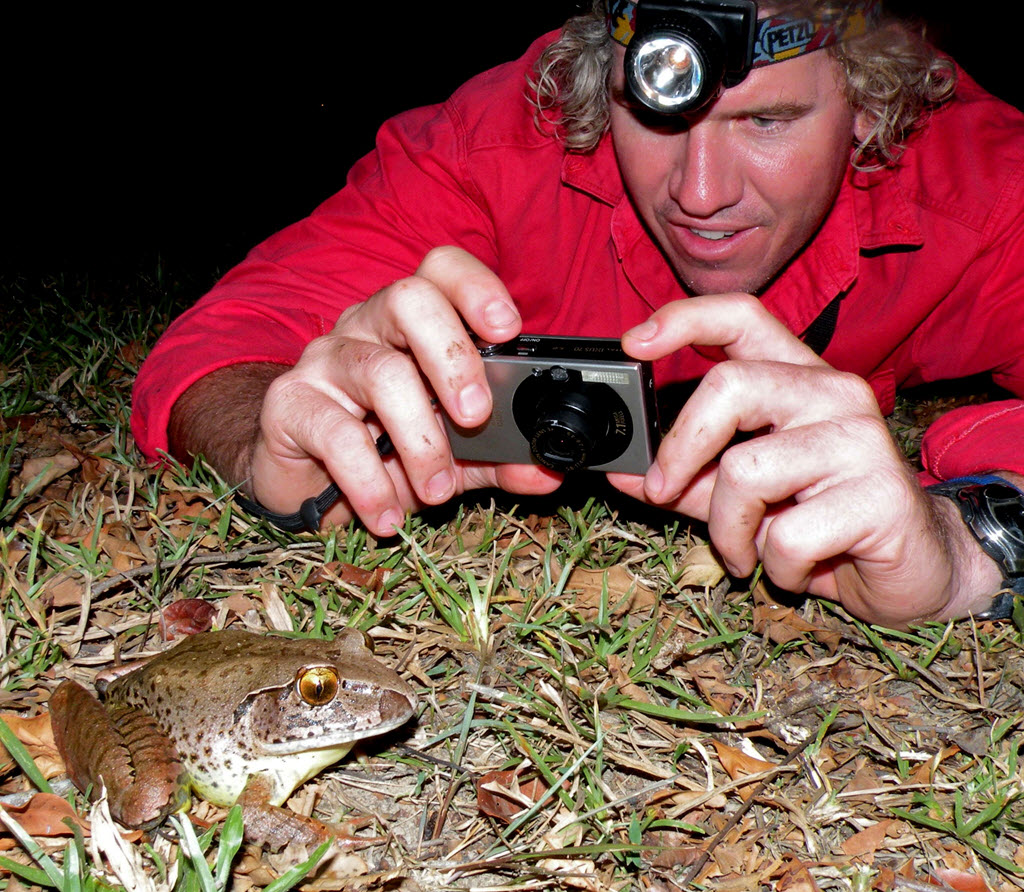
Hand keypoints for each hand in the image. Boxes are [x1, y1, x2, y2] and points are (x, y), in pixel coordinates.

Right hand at [249, 246, 561, 534]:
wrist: (308, 488)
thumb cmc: (384, 454)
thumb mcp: (455, 457)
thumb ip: (500, 456)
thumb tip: (546, 470)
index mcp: (412, 325)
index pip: (440, 270)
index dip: (476, 287)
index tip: (508, 329)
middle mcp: (367, 327)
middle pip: (410, 299)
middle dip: (454, 356)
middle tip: (476, 416)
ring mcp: (325, 361)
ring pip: (379, 371)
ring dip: (420, 438)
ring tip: (437, 490)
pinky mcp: (289, 404)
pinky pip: (335, 433)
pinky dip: (370, 482)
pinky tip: (387, 515)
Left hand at [606, 293, 1001, 627]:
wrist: (917, 568)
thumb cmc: (825, 523)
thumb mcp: (745, 496)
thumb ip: (689, 479)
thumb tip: (624, 472)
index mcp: (798, 379)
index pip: (742, 317)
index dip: (683, 319)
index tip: (634, 342)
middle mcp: (832, 393)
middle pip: (729, 385)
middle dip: (679, 450)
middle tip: (665, 491)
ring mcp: (859, 440)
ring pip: (745, 470)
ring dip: (727, 529)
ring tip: (746, 551)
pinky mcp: (879, 495)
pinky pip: (785, 534)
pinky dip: (773, 566)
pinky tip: (794, 568)